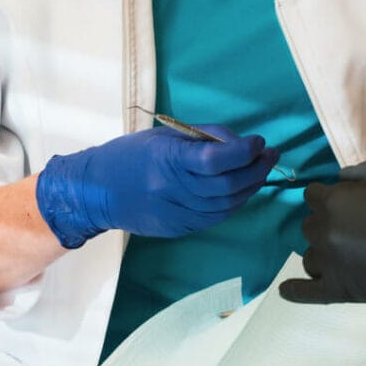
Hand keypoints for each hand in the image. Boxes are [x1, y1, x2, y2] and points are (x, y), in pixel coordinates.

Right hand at [35, 125, 278, 247]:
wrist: (96, 192)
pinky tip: (243, 188)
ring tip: (262, 168)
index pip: (214, 160)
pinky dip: (235, 202)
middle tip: (270, 154)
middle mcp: (171, 191)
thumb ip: (203, 139)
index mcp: (166, 161)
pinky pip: (216, 216)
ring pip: (226, 204)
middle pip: (226, 186)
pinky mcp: (178, 229)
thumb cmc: (131, 154)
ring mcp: (175, 214)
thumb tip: (240, 143)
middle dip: (255, 169)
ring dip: (250, 186)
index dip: (243, 151)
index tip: (259, 141)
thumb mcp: (165, 136)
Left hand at [278, 160, 365, 321]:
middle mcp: (325, 231)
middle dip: (326, 222)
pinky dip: (294, 291)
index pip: (312, 194)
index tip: (345, 201)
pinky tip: (287, 289)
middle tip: (354, 227)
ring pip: (309, 257)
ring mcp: (330, 264)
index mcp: (334, 200)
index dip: (329, 196)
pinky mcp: (341, 292)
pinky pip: (305, 293)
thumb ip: (358, 174)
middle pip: (310, 225)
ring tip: (345, 254)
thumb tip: (339, 179)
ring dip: (322, 252)